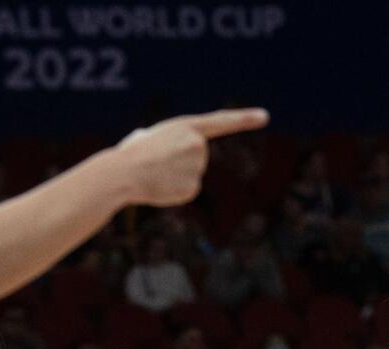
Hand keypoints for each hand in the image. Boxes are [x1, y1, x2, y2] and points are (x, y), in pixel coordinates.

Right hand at [118, 108, 268, 206]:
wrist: (123, 174)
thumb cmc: (130, 154)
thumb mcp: (149, 137)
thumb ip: (168, 142)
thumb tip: (168, 159)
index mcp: (187, 127)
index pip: (222, 122)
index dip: (244, 119)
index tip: (265, 117)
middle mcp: (198, 145)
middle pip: (198, 156)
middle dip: (179, 161)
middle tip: (156, 161)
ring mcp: (198, 167)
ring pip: (193, 174)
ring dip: (175, 176)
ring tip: (155, 173)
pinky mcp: (194, 187)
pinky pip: (188, 190)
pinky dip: (175, 191)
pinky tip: (161, 186)